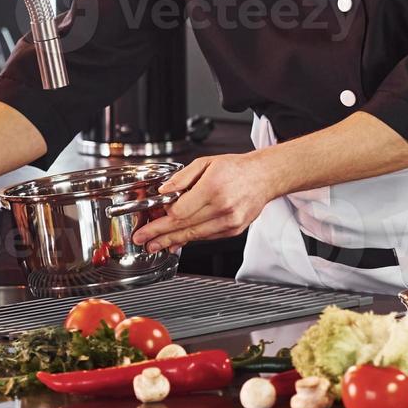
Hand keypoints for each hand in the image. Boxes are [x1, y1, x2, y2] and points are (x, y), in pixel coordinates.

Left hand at [131, 153, 278, 252]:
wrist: (264, 177)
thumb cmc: (237, 168)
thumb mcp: (206, 163)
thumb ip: (182, 178)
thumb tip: (163, 191)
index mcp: (213, 188)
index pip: (180, 211)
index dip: (162, 219)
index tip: (150, 221)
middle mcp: (222, 207)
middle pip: (184, 227)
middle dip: (160, 235)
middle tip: (143, 239)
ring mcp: (229, 221)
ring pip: (194, 235)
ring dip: (172, 241)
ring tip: (156, 245)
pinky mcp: (233, 230)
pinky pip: (207, 236)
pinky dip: (191, 239)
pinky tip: (178, 241)